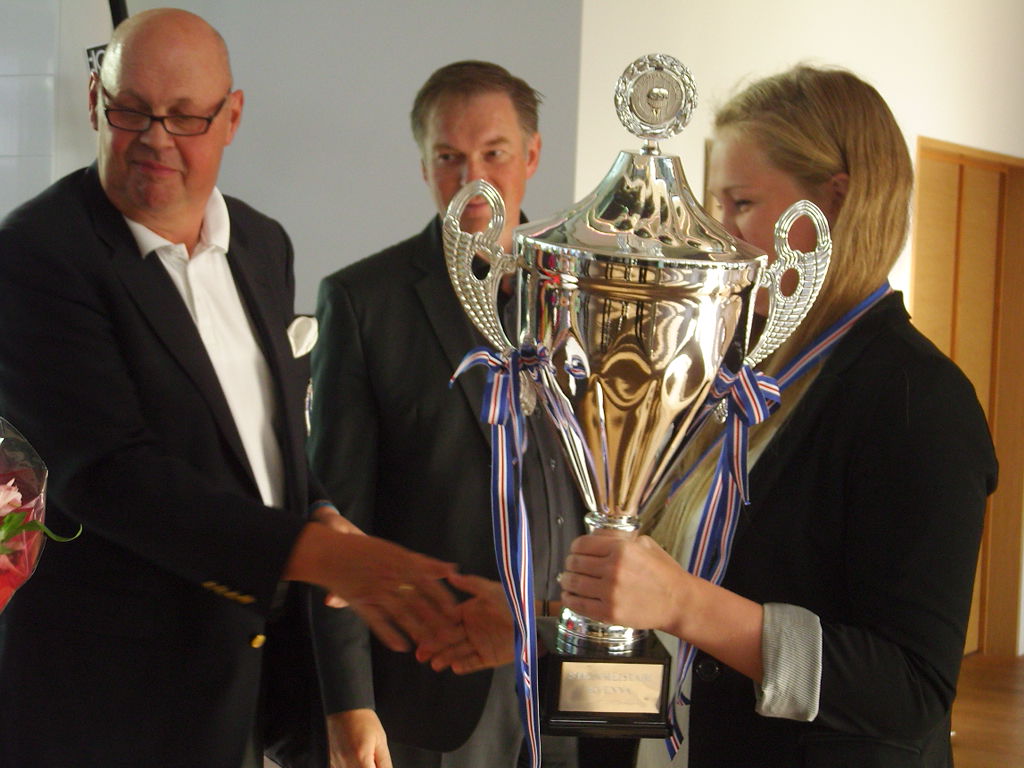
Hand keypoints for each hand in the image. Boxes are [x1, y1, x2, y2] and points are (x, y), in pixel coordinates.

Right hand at [284, 524, 461, 653]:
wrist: (331, 553)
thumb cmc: (366, 551)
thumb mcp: (398, 552)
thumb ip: (425, 563)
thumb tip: (452, 568)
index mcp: (403, 563)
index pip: (430, 584)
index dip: (444, 601)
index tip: (456, 615)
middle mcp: (392, 577)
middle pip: (419, 603)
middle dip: (435, 621)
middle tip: (450, 638)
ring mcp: (376, 590)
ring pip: (400, 614)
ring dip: (416, 631)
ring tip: (429, 646)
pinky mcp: (360, 602)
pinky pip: (377, 621)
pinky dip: (389, 635)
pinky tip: (401, 647)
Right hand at [326, 709, 390, 767]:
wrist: (344, 708)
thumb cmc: (362, 720)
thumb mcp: (380, 741)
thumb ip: (385, 764)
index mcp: (361, 758)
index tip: (378, 766)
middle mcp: (345, 763)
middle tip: (372, 761)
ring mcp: (335, 764)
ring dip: (359, 767)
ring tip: (362, 757)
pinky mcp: (329, 762)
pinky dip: (349, 767)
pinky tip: (353, 759)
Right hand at [419, 572, 513, 673]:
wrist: (535, 621)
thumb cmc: (512, 603)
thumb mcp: (490, 591)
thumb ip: (470, 584)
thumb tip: (450, 575)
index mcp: (468, 612)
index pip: (446, 620)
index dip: (433, 626)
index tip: (420, 631)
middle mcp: (470, 629)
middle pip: (447, 639)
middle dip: (433, 646)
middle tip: (420, 654)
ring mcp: (479, 644)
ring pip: (457, 653)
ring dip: (445, 658)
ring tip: (434, 664)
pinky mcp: (489, 658)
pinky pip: (474, 663)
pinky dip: (464, 666)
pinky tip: (454, 668)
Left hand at [559, 530, 687, 632]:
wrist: (678, 602)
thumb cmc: (663, 573)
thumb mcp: (644, 544)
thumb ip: (617, 538)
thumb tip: (592, 536)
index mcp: (621, 549)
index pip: (582, 544)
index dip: (575, 548)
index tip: (575, 552)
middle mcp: (613, 569)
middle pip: (574, 563)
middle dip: (570, 564)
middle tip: (571, 567)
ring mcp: (610, 593)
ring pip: (572, 583)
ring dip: (566, 581)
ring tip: (568, 581)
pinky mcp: (609, 613)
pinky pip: (578, 604)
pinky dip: (569, 599)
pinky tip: (570, 596)